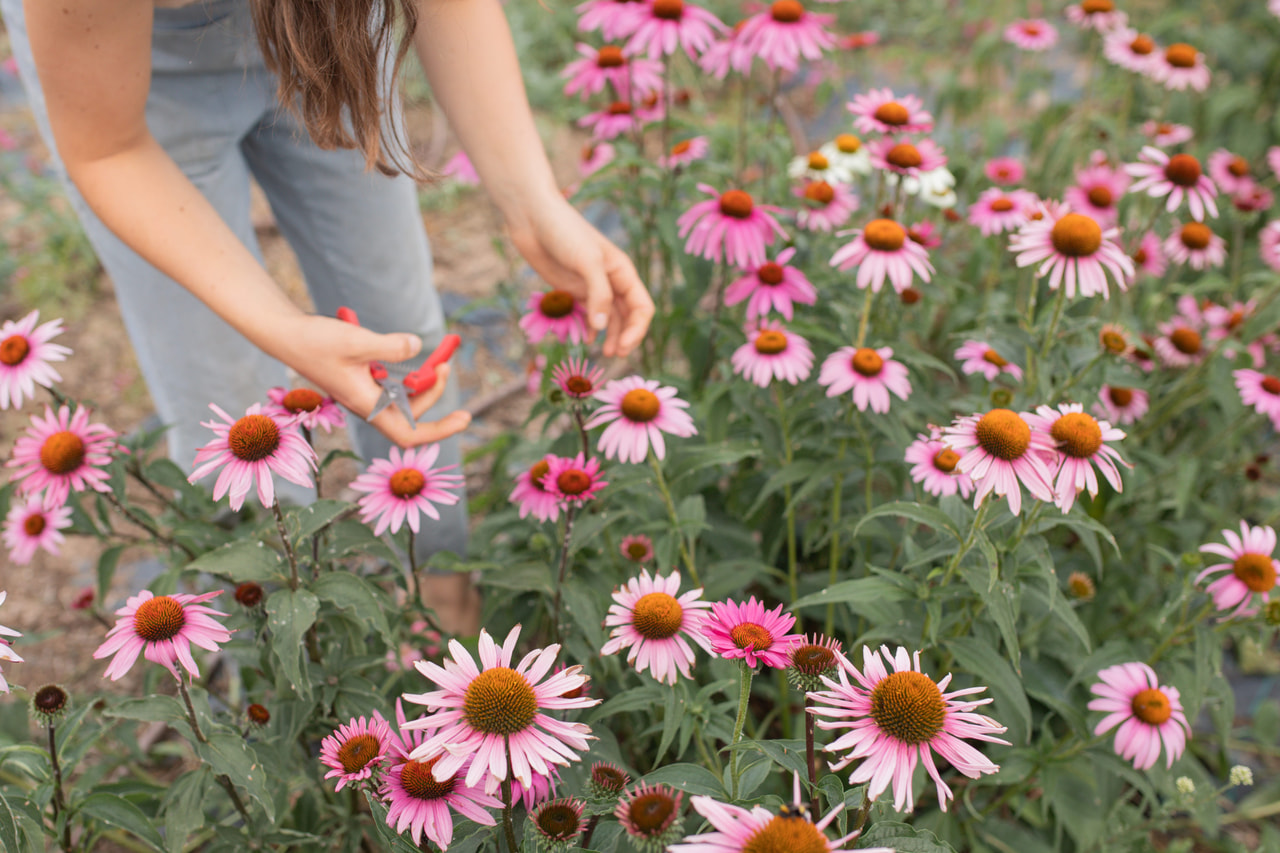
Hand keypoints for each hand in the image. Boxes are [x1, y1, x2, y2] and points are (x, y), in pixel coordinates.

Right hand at [276, 314, 471, 447]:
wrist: (286, 335)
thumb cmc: (315, 342)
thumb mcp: (355, 341)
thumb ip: (389, 346)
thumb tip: (418, 347)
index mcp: (367, 404)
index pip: (409, 433)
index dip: (439, 430)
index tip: (465, 417)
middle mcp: (368, 404)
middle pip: (412, 414)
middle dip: (434, 392)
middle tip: (445, 364)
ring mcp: (365, 395)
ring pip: (405, 399)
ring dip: (424, 383)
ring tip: (439, 359)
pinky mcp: (361, 382)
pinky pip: (393, 386)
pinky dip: (408, 375)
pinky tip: (410, 352)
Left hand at [507, 197, 653, 357]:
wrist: (532, 217)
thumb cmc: (564, 232)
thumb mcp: (587, 262)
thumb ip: (598, 295)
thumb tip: (601, 328)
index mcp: (623, 272)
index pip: (641, 307)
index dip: (636, 330)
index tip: (622, 347)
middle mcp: (611, 281)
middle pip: (628, 316)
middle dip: (625, 337)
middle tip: (613, 355)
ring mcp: (591, 286)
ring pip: (609, 318)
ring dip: (609, 336)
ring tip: (604, 354)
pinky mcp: (572, 289)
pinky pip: (588, 314)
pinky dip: (590, 328)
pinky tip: (586, 338)